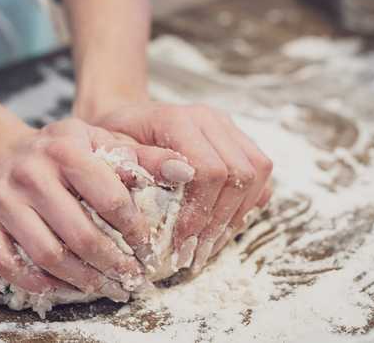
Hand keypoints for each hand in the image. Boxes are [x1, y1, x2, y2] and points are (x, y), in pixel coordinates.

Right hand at [0, 118, 193, 299]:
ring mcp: (1, 197)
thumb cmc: (60, 152)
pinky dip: (39, 284)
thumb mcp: (100, 142)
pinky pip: (9, 265)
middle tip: (133, 280)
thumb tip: (186, 171)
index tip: (149, 250)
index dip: (135, 231)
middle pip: (80, 234)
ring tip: (106, 288)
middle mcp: (29, 170)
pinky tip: (63, 288)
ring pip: (47, 255)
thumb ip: (143, 157)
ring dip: (82, 281)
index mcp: (65, 147)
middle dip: (113, 265)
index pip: (111, 198)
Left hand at [84, 102, 273, 272]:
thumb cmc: (115, 139)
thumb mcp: (113, 151)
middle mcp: (209, 119)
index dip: (199, 212)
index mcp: (178, 119)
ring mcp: (227, 127)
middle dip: (219, 222)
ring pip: (257, 173)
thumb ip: (142, 162)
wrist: (127, 119)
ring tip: (209, 247)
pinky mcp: (237, 139)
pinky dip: (247, 204)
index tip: (180, 243)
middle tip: (196, 254)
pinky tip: (221, 228)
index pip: (209, 170)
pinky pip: (260, 174)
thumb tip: (179, 176)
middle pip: (239, 174)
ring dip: (236, 217)